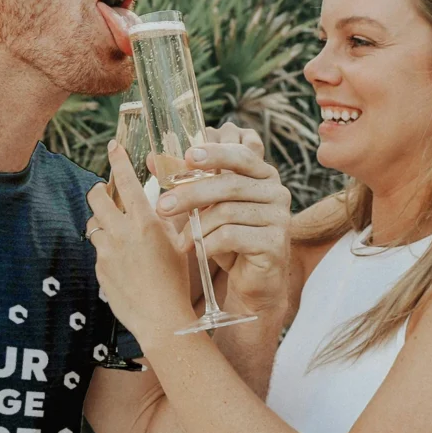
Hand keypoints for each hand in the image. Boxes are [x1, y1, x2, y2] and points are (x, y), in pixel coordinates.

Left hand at [86, 143, 196, 349]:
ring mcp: (106, 251)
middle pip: (96, 197)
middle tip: (107, 192)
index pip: (126, 180)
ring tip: (117, 229)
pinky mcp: (99, 269)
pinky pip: (98, 250)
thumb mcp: (180, 243)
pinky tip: (123, 262)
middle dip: (100, 190)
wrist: (162, 319)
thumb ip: (169, 219)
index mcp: (145, 222)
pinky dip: (107, 249)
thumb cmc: (177, 281)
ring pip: (93, 223)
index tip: (112, 146)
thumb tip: (166, 200)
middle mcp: (122, 233)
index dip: (118, 159)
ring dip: (102, 221)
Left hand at [155, 125, 291, 315]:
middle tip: (163, 206)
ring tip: (181, 241)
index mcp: (263, 175)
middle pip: (229, 184)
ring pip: (227, 212)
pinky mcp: (275, 243)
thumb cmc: (228, 238)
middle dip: (191, 194)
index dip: (214, 153)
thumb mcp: (207, 206)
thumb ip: (185, 181)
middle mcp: (277, 192)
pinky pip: (232, 236)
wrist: (252, 280)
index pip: (240, 154)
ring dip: (197, 227)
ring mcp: (280, 217)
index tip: (187, 157)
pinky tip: (198, 251)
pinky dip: (208, 244)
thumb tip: (151, 159)